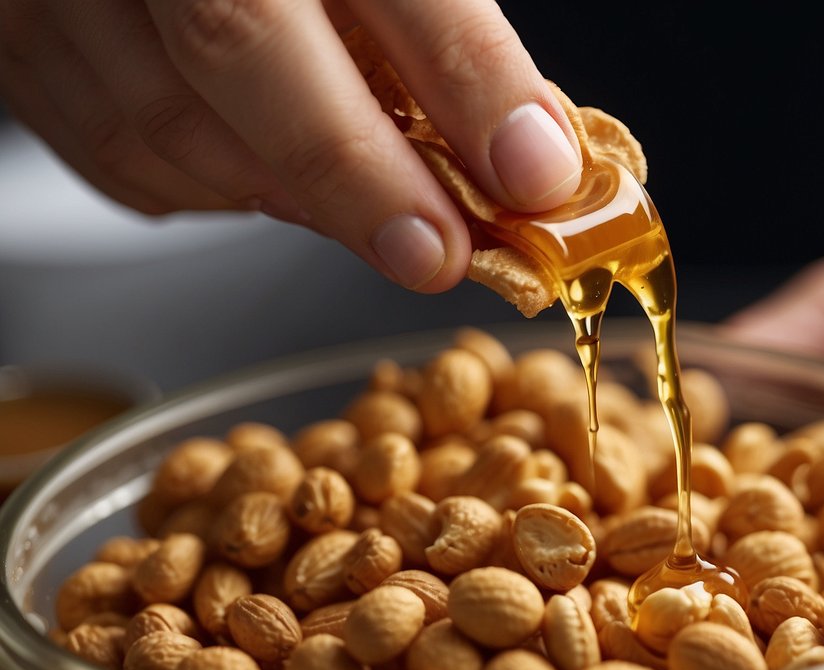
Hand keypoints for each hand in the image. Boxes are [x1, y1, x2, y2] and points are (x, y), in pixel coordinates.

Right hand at [0, 0, 581, 290]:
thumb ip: (437, 25)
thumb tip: (523, 145)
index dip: (468, 78)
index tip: (535, 172)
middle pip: (241, 45)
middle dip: (358, 175)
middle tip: (437, 253)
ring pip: (161, 119)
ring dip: (285, 193)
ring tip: (367, 219)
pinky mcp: (20, 39)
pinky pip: (111, 149)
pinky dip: (206, 187)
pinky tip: (266, 181)